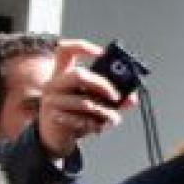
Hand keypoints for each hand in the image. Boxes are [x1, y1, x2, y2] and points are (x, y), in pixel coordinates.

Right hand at [38, 39, 136, 158]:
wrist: (56, 137)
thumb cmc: (77, 114)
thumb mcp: (95, 102)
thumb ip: (112, 97)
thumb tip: (131, 98)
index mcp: (63, 73)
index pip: (65, 50)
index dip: (83, 47)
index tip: (102, 53)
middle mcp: (54, 83)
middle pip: (79, 74)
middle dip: (103, 85)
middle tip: (116, 96)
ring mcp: (52, 100)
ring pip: (85, 102)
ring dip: (106, 112)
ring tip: (114, 118)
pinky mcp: (55, 117)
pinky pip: (82, 120)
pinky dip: (96, 125)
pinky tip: (98, 127)